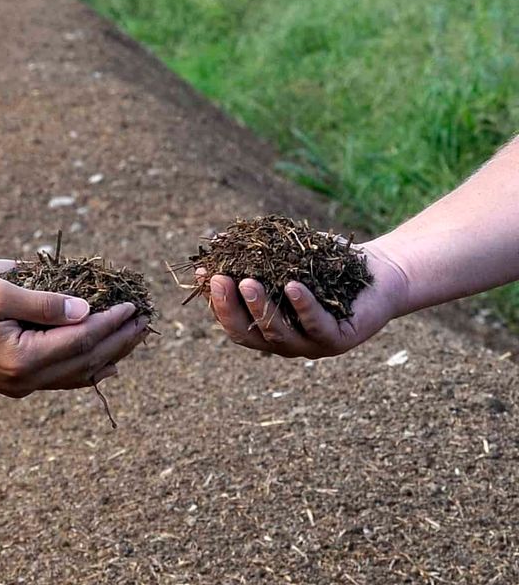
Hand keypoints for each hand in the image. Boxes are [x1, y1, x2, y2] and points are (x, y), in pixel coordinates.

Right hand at [0, 270, 147, 396]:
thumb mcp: (0, 291)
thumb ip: (45, 303)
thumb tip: (86, 311)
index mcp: (21, 359)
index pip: (80, 341)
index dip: (110, 323)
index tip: (132, 306)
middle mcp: (23, 381)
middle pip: (85, 363)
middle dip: (118, 341)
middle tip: (145, 321)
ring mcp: (19, 386)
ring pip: (76, 375)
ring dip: (108, 356)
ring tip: (134, 339)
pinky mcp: (14, 382)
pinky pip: (60, 380)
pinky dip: (86, 371)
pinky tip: (106, 366)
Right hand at [205, 241, 409, 358]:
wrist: (381, 272)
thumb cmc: (329, 264)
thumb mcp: (287, 255)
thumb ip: (254, 254)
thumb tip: (216, 239)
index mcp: (267, 326)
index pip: (232, 320)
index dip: (214, 300)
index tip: (204, 273)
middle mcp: (286, 342)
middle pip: (248, 333)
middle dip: (229, 307)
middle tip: (219, 280)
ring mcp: (311, 345)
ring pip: (277, 333)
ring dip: (259, 307)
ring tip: (247, 281)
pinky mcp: (340, 339)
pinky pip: (316, 325)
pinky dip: (302, 305)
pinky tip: (292, 286)